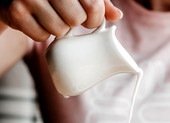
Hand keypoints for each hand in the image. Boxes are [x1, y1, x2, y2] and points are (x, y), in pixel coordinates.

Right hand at [0, 0, 122, 41]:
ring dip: (59, 30)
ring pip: (60, 30)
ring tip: (51, 17)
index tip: (91, 20)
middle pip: (76, 19)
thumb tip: (117, 16)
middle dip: (75, 23)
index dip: (95, 19)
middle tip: (68, 18)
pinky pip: (42, 37)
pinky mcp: (16, 12)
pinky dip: (42, 34)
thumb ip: (99, 2)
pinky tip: (37, 21)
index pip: (93, 6)